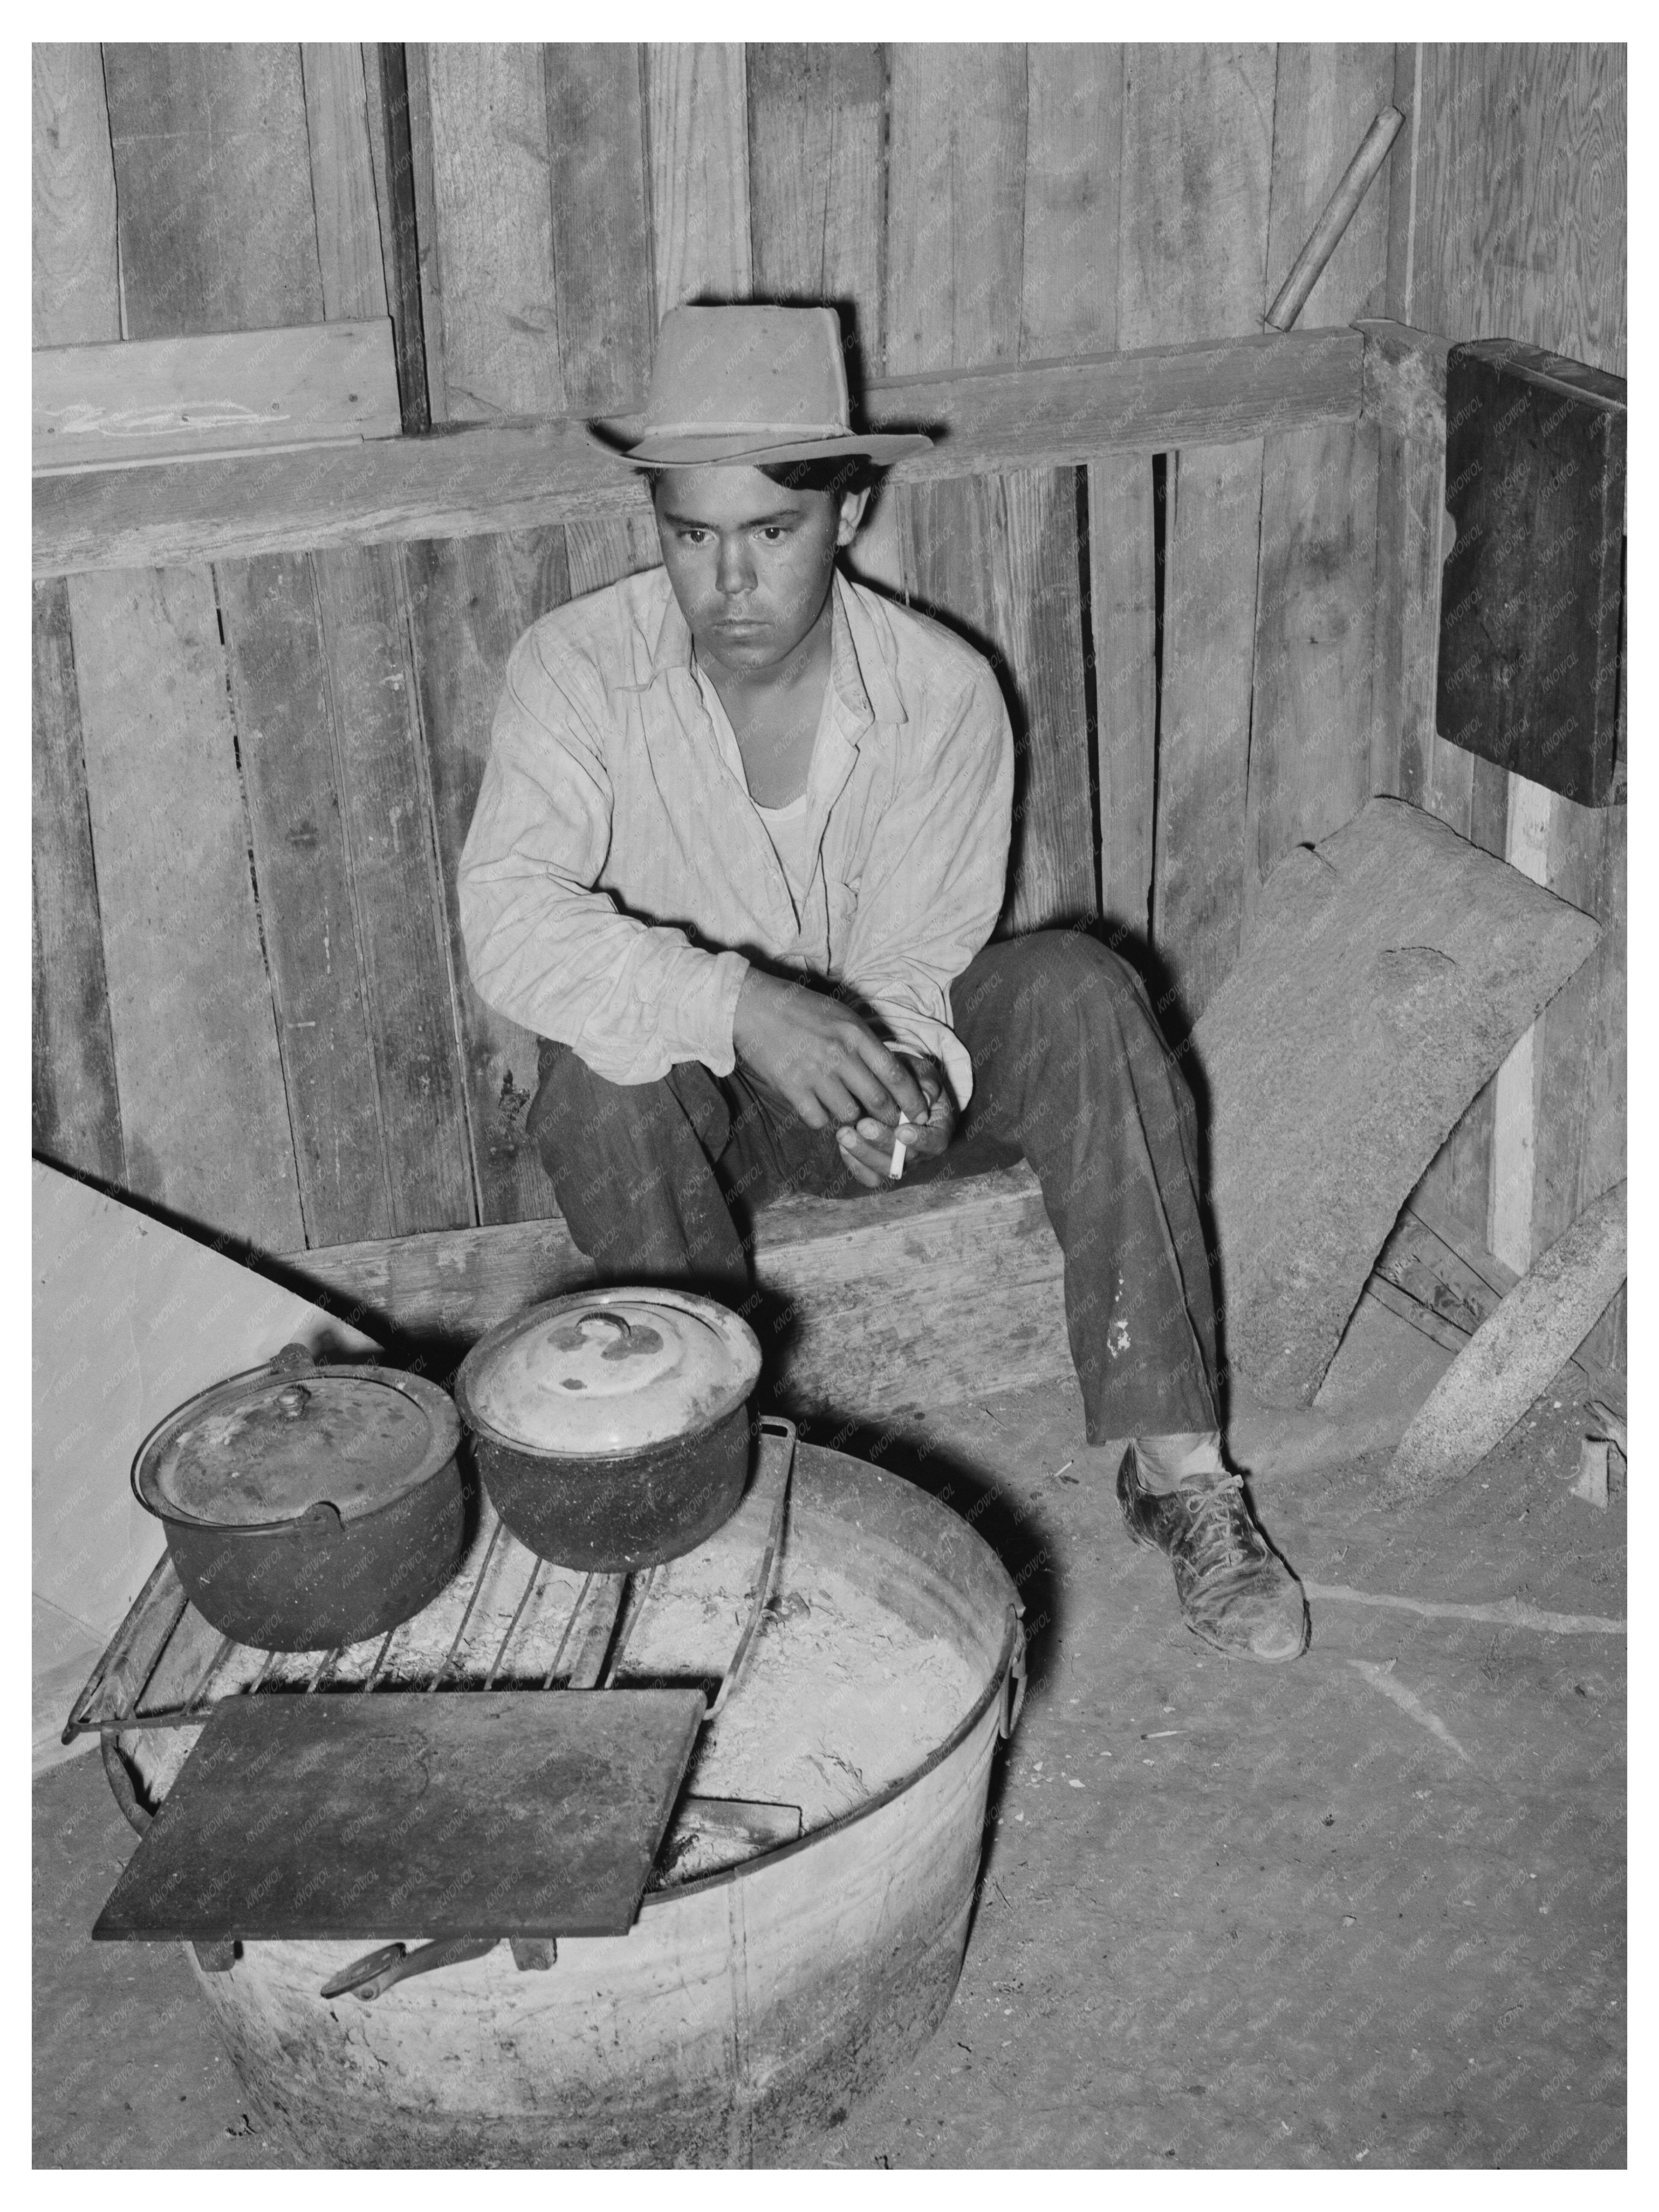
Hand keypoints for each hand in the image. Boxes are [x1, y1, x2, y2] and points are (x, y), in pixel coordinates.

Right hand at [733, 969, 926, 1132]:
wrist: (753, 1006)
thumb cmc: (799, 1008)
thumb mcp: (841, 1014)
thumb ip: (866, 1040)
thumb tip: (892, 1067)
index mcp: (854, 1033)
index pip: (895, 1073)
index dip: (913, 1099)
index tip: (920, 1112)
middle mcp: (839, 1054)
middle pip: (878, 1100)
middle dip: (890, 1118)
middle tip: (893, 1124)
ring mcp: (814, 1072)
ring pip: (849, 1114)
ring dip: (854, 1120)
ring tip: (852, 1115)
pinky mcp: (791, 1087)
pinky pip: (818, 1120)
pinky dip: (823, 1121)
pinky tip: (821, 1111)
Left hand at [835, 1054, 956, 1188]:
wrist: (890, 1086)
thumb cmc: (909, 1078)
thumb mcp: (921, 1072)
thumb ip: (926, 1081)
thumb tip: (926, 1096)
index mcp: (939, 1129)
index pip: (935, 1142)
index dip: (920, 1140)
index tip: (902, 1130)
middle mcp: (921, 1151)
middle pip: (905, 1159)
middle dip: (882, 1142)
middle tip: (863, 1125)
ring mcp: (900, 1162)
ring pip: (884, 1169)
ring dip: (863, 1153)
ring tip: (844, 1132)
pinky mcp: (879, 1166)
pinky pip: (868, 1176)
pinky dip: (854, 1163)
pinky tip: (843, 1144)